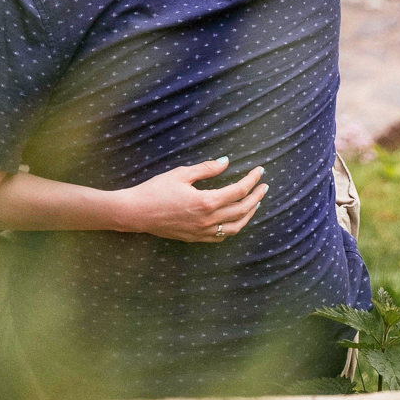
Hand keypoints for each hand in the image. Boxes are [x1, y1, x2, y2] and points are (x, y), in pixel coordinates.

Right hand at [115, 156, 266, 242]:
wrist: (135, 213)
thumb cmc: (155, 190)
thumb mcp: (181, 174)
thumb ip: (206, 169)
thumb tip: (226, 161)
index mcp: (206, 202)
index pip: (238, 191)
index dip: (252, 180)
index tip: (259, 171)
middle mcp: (208, 220)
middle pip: (242, 210)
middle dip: (256, 197)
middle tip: (264, 187)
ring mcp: (202, 232)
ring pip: (235, 228)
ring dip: (248, 215)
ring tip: (255, 204)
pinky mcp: (194, 238)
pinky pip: (220, 237)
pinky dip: (233, 228)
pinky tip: (235, 220)